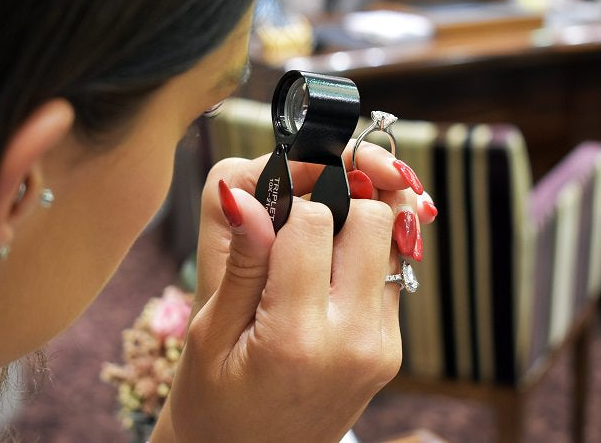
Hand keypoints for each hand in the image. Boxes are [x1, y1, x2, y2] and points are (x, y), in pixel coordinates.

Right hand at [167, 142, 434, 441]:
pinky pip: (391, 274)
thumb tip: (245, 194)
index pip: (314, 221)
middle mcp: (354, 340)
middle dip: (339, 201)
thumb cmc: (214, 406)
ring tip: (314, 238)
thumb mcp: (208, 335)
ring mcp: (380, 346)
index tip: (270, 204)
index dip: (290, 200)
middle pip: (374, 220)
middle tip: (301, 209)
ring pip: (392, 241)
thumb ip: (238, 262)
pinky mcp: (390, 350)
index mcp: (297, 337)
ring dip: (356, 226)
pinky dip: (364, 256)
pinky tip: (327, 269)